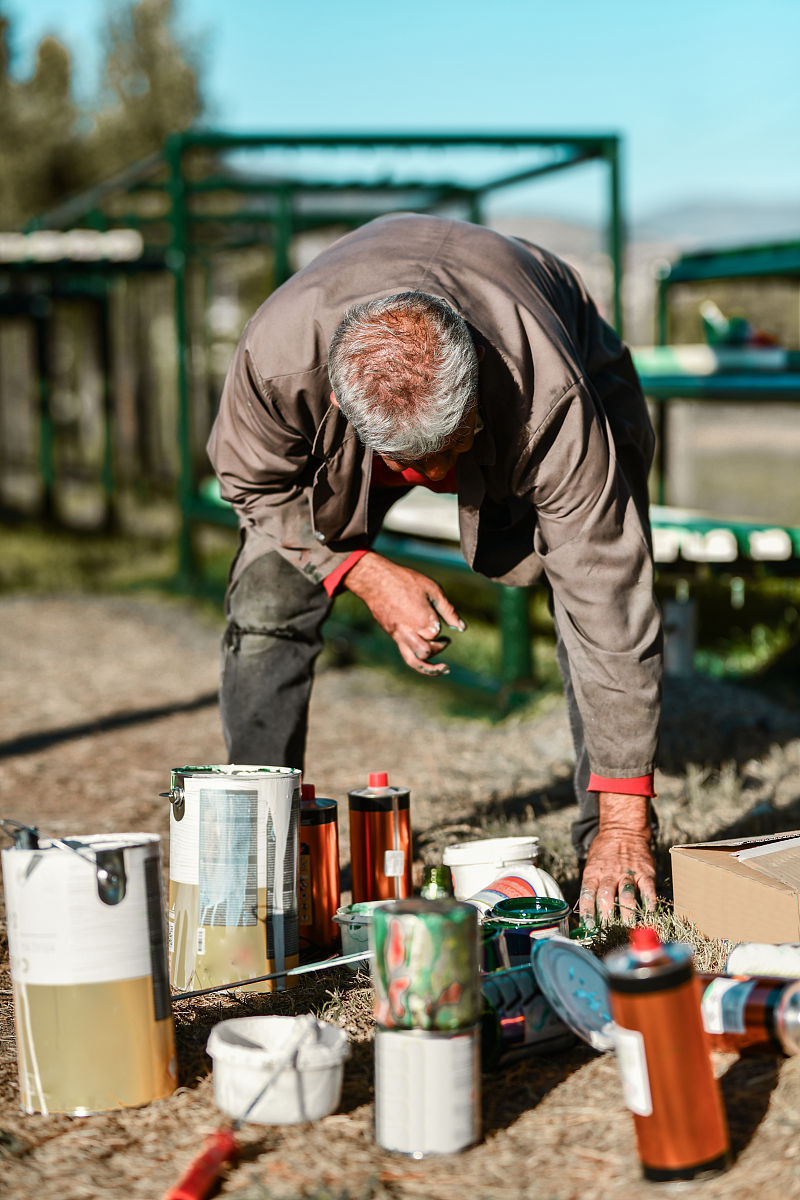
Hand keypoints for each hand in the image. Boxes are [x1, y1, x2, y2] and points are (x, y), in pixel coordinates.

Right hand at [343, 552, 464, 675]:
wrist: (375, 581)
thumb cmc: (406, 581)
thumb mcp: (433, 590)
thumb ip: (449, 611)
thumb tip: (462, 628)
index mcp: (423, 620)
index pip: (437, 633)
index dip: (439, 626)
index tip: (437, 615)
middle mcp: (411, 632)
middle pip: (428, 651)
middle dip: (438, 647)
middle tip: (445, 640)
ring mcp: (399, 635)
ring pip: (415, 661)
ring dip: (431, 669)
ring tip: (444, 669)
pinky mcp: (392, 635)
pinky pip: (406, 654)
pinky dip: (418, 662)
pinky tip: (426, 660)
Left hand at [579, 793, 655, 927]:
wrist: (623, 831)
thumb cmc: (604, 853)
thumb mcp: (591, 865)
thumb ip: (591, 886)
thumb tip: (587, 914)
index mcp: (593, 872)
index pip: (587, 894)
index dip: (587, 912)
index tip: (589, 927)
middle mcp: (609, 873)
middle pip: (606, 896)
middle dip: (607, 915)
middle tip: (610, 930)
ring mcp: (628, 873)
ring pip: (627, 894)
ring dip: (627, 912)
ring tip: (629, 926)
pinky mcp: (644, 872)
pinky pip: (648, 889)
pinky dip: (649, 902)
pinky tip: (649, 912)